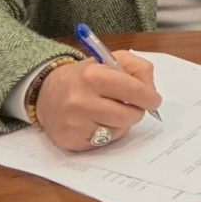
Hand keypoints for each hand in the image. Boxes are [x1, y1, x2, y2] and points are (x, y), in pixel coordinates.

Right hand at [35, 52, 160, 151]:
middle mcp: (81, 101)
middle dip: (137, 111)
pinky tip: (97, 121)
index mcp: (93, 75)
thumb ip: (137, 68)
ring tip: (111, 110)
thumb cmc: (85, 74)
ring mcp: (74, 124)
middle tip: (135, 106)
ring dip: (122, 122)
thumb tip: (151, 92)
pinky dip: (107, 132)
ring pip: (118, 130)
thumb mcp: (110, 59)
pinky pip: (103, 142)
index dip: (149, 97)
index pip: (132, 90)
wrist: (46, 92)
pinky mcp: (71, 142)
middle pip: (128, 115)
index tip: (154, 100)